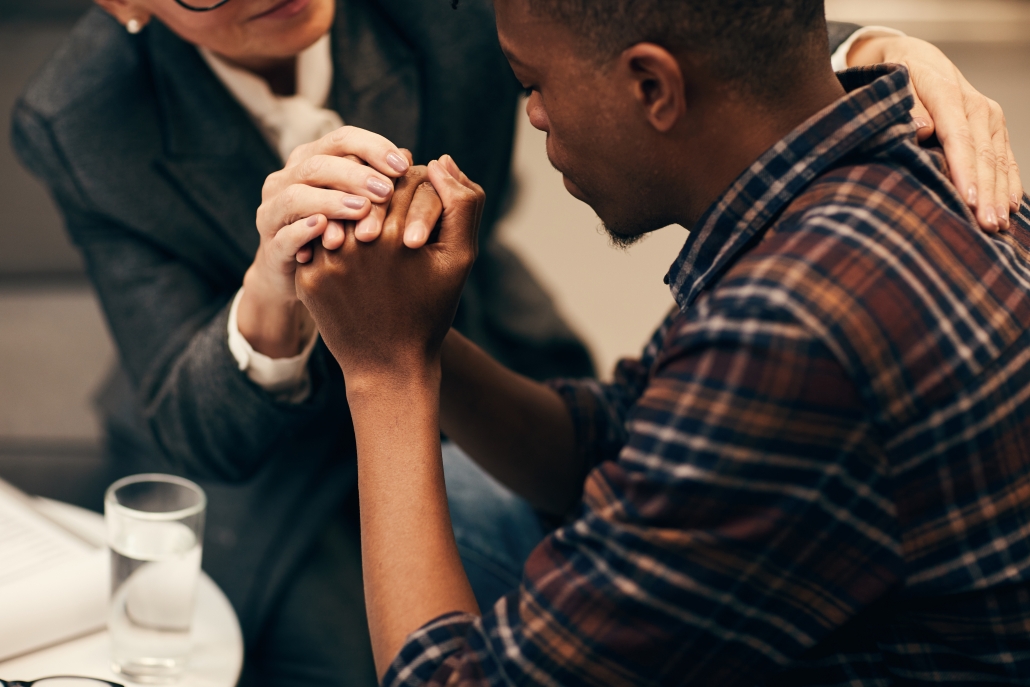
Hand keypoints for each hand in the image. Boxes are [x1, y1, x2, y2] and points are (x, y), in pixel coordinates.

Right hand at [254, 126, 412, 299]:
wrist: (298, 279)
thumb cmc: (336, 235)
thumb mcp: (356, 205)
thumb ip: (376, 181)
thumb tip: (408, 157)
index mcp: (308, 161)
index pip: (341, 139)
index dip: (373, 148)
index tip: (404, 167)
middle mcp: (284, 181)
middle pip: (317, 165)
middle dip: (355, 175)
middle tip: (386, 190)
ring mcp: (272, 213)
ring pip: (296, 196)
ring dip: (331, 201)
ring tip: (362, 209)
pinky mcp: (270, 247)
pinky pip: (284, 235)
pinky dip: (303, 231)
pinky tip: (326, 230)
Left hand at [295, 155, 483, 385]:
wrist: (389, 365)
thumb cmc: (429, 310)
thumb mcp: (460, 259)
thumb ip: (462, 204)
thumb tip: (439, 160)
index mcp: (402, 234)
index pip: (403, 182)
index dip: (413, 194)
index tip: (419, 215)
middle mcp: (361, 243)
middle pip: (369, 195)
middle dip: (381, 204)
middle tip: (392, 224)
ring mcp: (330, 260)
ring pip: (339, 213)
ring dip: (353, 218)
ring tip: (369, 239)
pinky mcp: (308, 277)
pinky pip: (317, 240)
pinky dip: (331, 240)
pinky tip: (347, 258)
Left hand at [848, 35, 1022, 232]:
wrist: (917, 57)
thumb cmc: (899, 76)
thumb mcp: (895, 84)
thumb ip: (908, 107)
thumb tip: (923, 130)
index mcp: (949, 95)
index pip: (959, 138)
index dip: (964, 171)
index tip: (968, 199)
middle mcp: (977, 106)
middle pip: (984, 155)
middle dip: (987, 192)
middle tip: (987, 225)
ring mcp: (990, 117)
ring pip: (999, 160)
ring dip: (1000, 194)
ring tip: (999, 225)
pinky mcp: (995, 127)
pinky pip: (1006, 158)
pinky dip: (1009, 182)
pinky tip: (1012, 206)